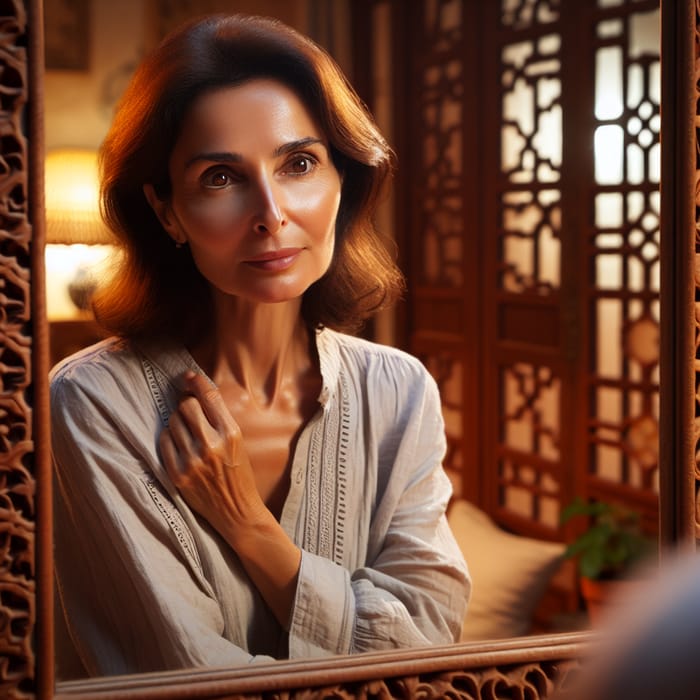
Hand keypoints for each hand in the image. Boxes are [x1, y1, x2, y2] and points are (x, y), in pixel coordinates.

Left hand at [159, 371, 267, 544]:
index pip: (209, 397)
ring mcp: (192, 460)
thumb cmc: (239, 474)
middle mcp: (211, 445)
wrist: (237, 511)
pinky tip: (179, 443)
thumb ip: (219, 420)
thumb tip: (195, 394)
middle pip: (186, 406)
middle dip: (186, 403)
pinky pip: (164, 441)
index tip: (189, 377)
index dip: (196, 382)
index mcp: (231, 434)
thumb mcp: (238, 442)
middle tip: (188, 408)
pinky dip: (169, 437)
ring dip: (177, 421)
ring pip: (173, 422)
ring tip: (186, 430)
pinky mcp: (178, 474)